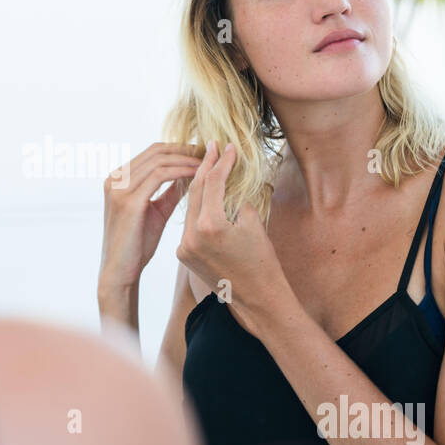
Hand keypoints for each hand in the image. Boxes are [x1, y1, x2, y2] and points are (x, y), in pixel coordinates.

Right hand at [98, 142, 203, 293]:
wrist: (120, 271)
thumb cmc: (137, 245)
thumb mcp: (155, 212)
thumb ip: (169, 192)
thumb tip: (191, 176)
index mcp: (118, 178)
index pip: (154, 151)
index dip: (180, 149)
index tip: (204, 153)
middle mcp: (115, 178)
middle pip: (157, 150)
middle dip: (187, 150)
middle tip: (212, 153)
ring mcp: (119, 188)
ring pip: (160, 160)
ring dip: (187, 159)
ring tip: (209, 164)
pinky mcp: (128, 201)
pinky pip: (160, 175)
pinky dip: (181, 172)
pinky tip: (199, 176)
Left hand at [176, 140, 286, 332]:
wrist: (257, 298)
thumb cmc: (262, 261)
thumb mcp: (253, 223)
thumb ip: (235, 198)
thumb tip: (227, 180)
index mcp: (210, 226)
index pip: (212, 183)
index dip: (221, 162)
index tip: (227, 147)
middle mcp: (191, 236)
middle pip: (196, 191)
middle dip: (205, 167)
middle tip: (213, 146)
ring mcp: (184, 247)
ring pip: (190, 207)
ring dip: (200, 186)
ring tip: (208, 165)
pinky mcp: (183, 254)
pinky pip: (189, 224)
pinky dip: (197, 208)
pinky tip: (203, 194)